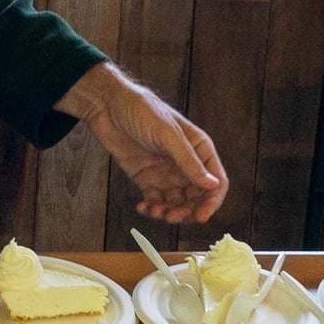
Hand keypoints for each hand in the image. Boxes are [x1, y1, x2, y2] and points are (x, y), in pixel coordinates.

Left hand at [55, 62, 227, 223]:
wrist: (107, 107)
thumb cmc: (141, 111)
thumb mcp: (167, 135)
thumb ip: (189, 161)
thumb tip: (213, 185)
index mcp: (199, 148)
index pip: (216, 181)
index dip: (212, 201)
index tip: (202, 217)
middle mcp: (186, 163)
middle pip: (197, 198)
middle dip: (188, 211)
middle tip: (172, 217)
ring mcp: (167, 172)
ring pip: (177, 203)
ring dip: (169, 213)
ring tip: (155, 212)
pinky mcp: (147, 179)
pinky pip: (155, 201)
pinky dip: (151, 209)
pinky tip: (142, 207)